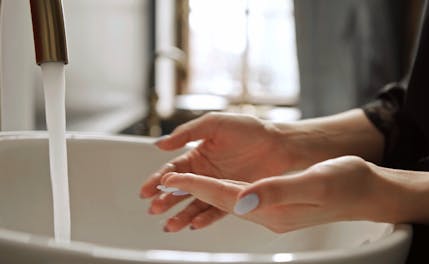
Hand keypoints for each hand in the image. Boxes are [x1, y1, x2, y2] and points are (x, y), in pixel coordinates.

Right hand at [139, 113, 294, 230]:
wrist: (280, 144)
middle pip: (179, 190)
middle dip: (165, 200)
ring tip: (170, 224)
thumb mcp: (215, 124)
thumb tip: (160, 144)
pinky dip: (205, 218)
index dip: (158, 180)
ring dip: (181, 214)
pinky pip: (216, 210)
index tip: (147, 190)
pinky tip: (194, 224)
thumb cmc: (250, 130)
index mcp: (197, 156)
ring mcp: (219, 187)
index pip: (173, 170)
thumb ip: (188, 133)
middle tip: (154, 208)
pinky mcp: (234, 197)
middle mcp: (205, 174)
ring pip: (195, 203)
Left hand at [161, 156, 394, 232]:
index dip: (196, 187)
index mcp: (274, 209)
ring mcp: (272, 212)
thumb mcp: (315, 182)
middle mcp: (269, 214)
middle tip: (161, 184)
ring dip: (201, 195)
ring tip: (177, 189)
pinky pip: (240, 201)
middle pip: (220, 203)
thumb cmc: (347, 183)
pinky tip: (214, 191)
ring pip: (227, 203)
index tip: (170, 180)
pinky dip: (222, 194)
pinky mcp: (277, 205)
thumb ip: (277, 191)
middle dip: (190, 193)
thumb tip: (242, 200)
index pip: (225, 197)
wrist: (367, 192)